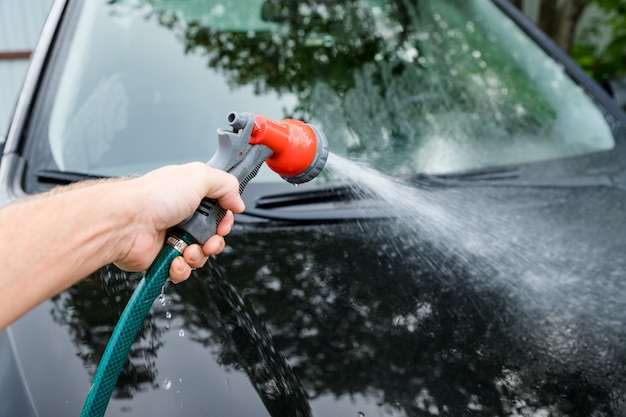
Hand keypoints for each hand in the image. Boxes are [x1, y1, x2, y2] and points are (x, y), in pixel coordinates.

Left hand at [113, 163, 244, 280]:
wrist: (125, 223)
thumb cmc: (153, 197)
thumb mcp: (199, 176)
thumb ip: (226, 184)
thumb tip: (238, 202)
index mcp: (189, 194)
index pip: (218, 210)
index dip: (225, 218)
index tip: (224, 221)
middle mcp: (181, 215)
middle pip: (212, 235)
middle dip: (215, 241)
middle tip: (209, 239)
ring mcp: (172, 237)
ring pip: (200, 255)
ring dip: (199, 255)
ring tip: (188, 249)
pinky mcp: (163, 258)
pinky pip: (183, 270)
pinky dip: (182, 268)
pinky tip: (175, 259)